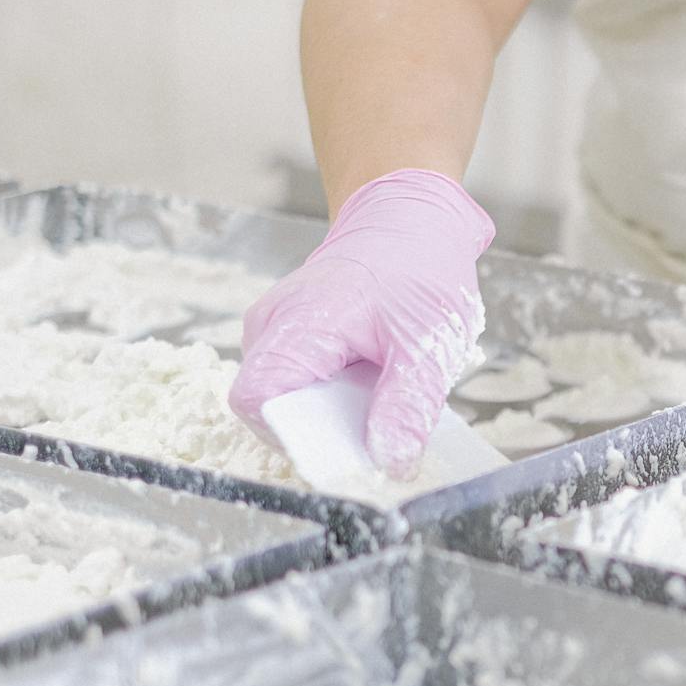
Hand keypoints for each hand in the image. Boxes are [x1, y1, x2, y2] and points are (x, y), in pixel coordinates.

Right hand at [229, 169, 494, 476]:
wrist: (409, 221)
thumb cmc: (418, 271)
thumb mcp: (429, 345)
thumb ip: (407, 408)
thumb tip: (388, 464)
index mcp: (299, 322)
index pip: (256, 400)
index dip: (294, 438)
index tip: (344, 450)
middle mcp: (272, 324)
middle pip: (268, 407)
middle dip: (318, 431)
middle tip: (373, 430)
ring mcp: (274, 328)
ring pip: (281, 398)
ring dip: (325, 413)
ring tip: (375, 395)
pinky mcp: (285, 335)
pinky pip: (293, 382)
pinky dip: (328, 396)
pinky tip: (366, 383)